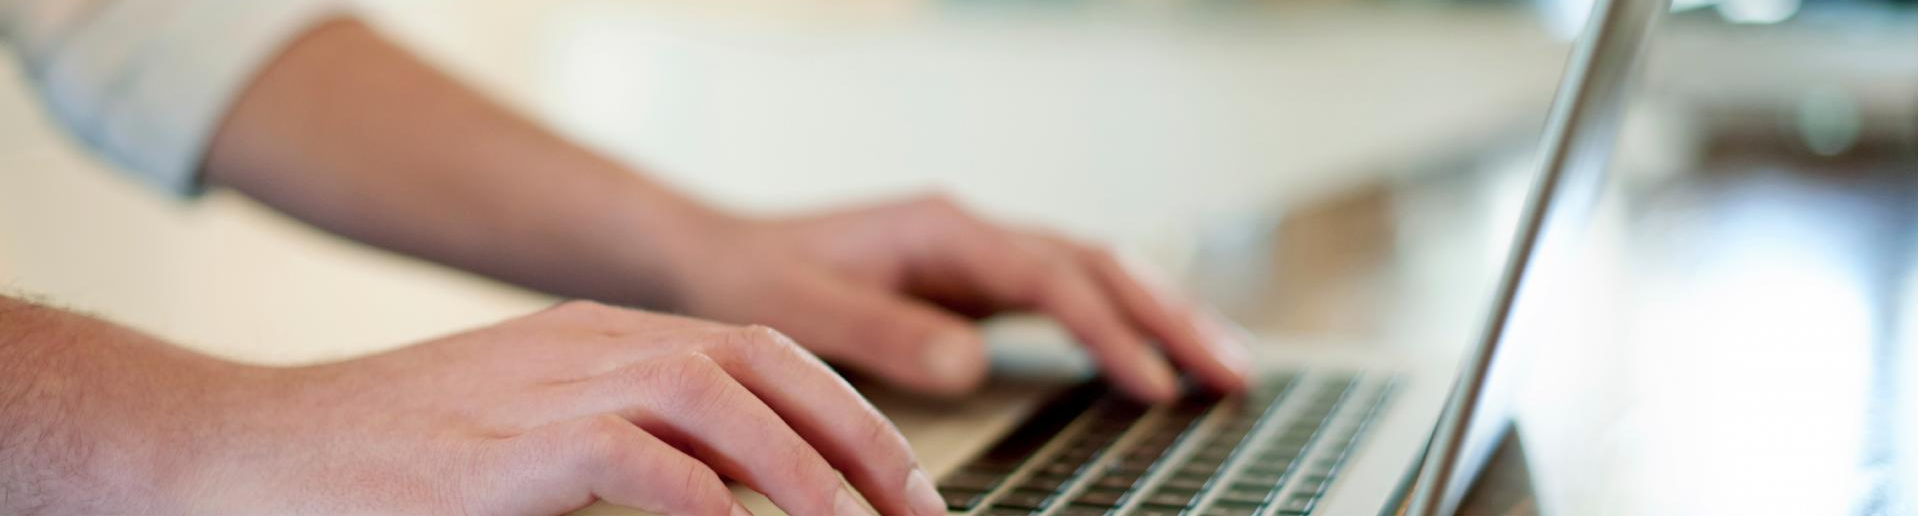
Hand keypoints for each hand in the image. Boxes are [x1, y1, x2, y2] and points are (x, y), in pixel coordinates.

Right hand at [173, 301, 942, 514]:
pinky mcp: (502, 450)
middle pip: (758, 362)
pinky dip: (702, 501)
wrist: (245, 450)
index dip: (842, 408)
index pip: (755, 348)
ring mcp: (544, 386)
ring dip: (801, 469)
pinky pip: (633, 459)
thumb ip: (627, 455)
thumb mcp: (524, 439)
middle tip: (917, 512)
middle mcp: (586, 346)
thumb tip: (723, 503)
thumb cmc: (386, 461)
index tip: (901, 480)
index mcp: (600, 339)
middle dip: (854, 436)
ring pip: (714, 397)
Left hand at [674, 194, 1251, 402]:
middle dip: (1172, 315)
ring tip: (1231, 367)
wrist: (721, 257)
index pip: (1050, 276)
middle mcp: (973, 235)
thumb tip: (970, 363)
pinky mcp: (981, 286)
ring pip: (1099, 276)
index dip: (1106, 330)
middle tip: (1235, 371)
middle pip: (1099, 264)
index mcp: (942, 230)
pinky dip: (1126, 326)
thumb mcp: (803, 309)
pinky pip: (1074, 299)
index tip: (1150, 382)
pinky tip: (1161, 361)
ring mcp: (982, 258)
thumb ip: (885, 333)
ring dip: (1165, 316)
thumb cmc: (756, 278)